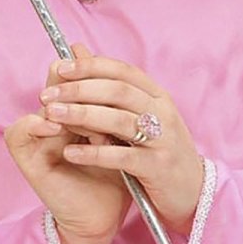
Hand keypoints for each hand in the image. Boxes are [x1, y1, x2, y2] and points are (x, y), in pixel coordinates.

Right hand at [4, 43, 131, 243]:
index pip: (70, 77)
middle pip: (56, 85)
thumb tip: (109, 67)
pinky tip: (57, 129)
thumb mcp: (117, 132)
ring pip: (46, 106)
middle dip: (81, 88)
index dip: (86, 72)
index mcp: (72, 113)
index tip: (109, 81)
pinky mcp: (27, 158)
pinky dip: (37, 125)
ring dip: (72, 112)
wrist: (104, 219)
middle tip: (101, 101)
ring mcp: (38, 139)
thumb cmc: (113, 177)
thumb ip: (109, 102)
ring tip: (96, 131)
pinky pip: (19, 131)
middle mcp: (51, 122)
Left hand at [38, 52, 203, 236]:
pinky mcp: (158, 167)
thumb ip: (111, 90)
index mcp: (158, 97)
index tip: (61, 68)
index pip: (123, 72)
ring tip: (52, 116)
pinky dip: (94, 153)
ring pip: (119, 120)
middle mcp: (163, 113)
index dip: (91, 67)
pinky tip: (70, 153)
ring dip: (82, 115)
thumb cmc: (159, 151)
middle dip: (80, 89)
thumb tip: (77, 51)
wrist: (194, 192)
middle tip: (48, 94)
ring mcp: (163, 140)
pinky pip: (122, 156)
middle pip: (119, 91)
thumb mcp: (142, 117)